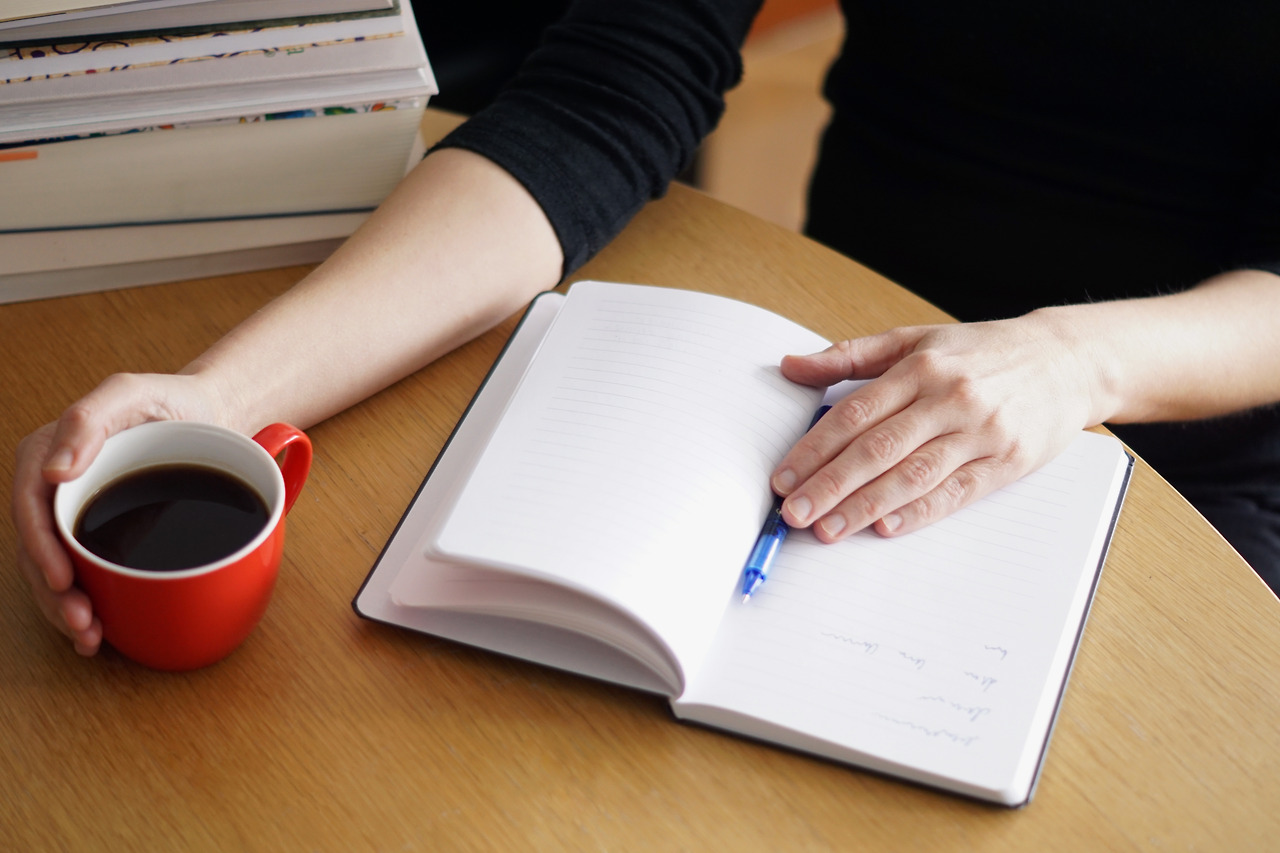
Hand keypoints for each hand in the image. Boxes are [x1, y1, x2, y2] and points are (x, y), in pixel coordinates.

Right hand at [12, 373, 226, 655]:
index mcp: (52, 452)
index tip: (59, 578)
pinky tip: (99, 630)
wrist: (212, 416)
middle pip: (40, 547)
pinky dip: (89, 602)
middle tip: (81, 622)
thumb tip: (52, 471)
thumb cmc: (170, 399)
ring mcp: (81, 514)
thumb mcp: (131, 392)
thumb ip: (90, 420)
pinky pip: (87, 572)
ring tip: (89, 637)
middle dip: (52, 592)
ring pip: (58, 568)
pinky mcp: (105, 534)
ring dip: (65, 607)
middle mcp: (58, 488)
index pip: (31, 506)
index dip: (39, 546)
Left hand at [770, 313, 1105, 541]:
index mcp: (920, 367)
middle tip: (794, 513)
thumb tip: (790, 366)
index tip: (783, 477)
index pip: (855, 413)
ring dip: (865, 505)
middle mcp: (948, 398)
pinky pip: (956, 491)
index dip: (814, 448)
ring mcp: (980, 431)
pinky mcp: (1007, 460)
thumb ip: (850, 357)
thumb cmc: (982, 353)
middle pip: (878, 448)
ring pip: (913, 474)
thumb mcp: (915, 340)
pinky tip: (886, 527)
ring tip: (828, 528)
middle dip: (830, 485)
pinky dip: (920, 511)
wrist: (1068, 360)